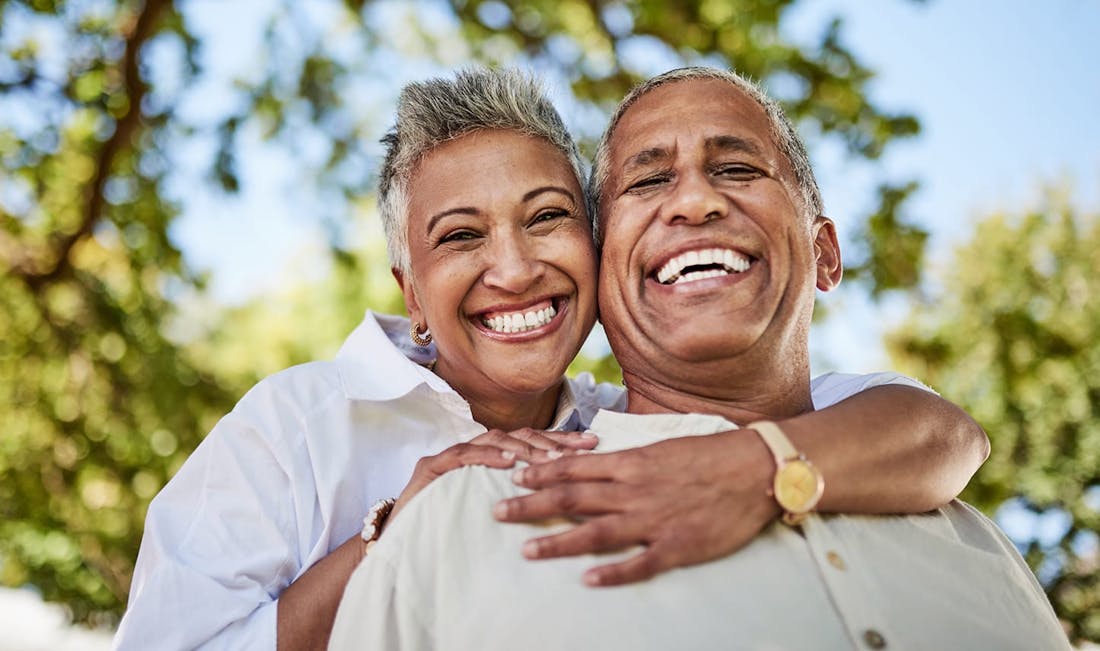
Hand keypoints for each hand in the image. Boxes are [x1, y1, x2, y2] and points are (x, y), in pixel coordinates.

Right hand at [390, 428, 597, 522]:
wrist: (398, 547)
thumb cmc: (447, 532)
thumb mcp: (491, 514)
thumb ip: (518, 500)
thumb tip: (565, 503)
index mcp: (489, 460)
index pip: (530, 442)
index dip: (562, 441)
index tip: (594, 444)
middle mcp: (471, 451)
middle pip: (518, 435)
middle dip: (553, 440)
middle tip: (585, 446)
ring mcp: (450, 457)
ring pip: (493, 440)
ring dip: (526, 448)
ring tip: (554, 458)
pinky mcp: (430, 468)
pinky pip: (463, 456)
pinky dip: (487, 456)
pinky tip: (510, 461)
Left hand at [493, 431, 779, 585]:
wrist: (757, 467)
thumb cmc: (712, 454)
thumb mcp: (664, 447)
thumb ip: (629, 460)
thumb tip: (597, 461)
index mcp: (632, 463)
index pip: (575, 468)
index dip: (542, 472)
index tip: (515, 475)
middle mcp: (634, 490)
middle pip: (572, 498)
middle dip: (532, 505)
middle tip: (499, 511)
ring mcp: (653, 520)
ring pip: (594, 532)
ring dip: (557, 542)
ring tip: (526, 550)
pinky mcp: (676, 546)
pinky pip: (638, 563)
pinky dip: (612, 572)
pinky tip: (587, 579)